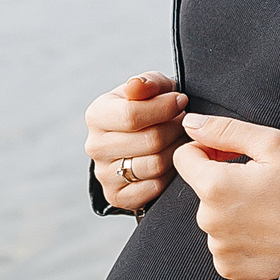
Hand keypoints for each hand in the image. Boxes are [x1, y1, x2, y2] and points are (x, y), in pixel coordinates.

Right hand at [86, 73, 187, 212]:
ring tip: (181, 140)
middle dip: (175, 129)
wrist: (139, 142)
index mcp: (96, 115)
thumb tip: (136, 86)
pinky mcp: (117, 196)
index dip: (165, 108)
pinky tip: (173, 162)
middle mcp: (94, 146)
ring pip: (155, 165)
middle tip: (185, 123)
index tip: (181, 101)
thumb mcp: (150, 89)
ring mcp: (104, 174)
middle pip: (149, 140)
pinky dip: (170, 175)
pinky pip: (154, 188)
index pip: (132, 115)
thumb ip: (147, 83)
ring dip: (177, 151)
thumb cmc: (148, 110)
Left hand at [172, 114, 279, 279]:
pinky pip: (222, 243)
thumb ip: (224, 129)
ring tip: (268, 207)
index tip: (233, 153)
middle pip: (201, 188)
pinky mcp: (230, 268)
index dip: (207, 148)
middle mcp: (209, 221)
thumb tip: (189, 123)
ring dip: (232, 207)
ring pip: (213, 215)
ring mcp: (219, 248)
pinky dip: (238, 234)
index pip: (184, 157)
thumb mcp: (273, 143)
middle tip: (261, 181)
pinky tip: (265, 229)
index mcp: (215, 187)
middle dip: (222, 179)